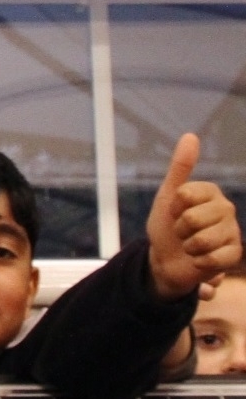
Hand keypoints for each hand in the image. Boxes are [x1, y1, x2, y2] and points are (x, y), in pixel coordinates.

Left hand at [147, 133, 241, 301]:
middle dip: (179, 229)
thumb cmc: (166, 228)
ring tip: (190, 246)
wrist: (165, 261)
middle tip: (181, 232)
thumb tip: (190, 136)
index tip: (173, 212)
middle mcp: (225, 208)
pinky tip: (200, 260)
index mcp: (210, 192)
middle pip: (193, 218)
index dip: (173, 208)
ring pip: (203, 240)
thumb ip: (179, 169)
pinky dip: (200, 262)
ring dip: (189, 247)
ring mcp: (232, 231)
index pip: (186, 195)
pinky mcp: (234, 254)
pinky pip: (215, 258)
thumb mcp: (167, 197)